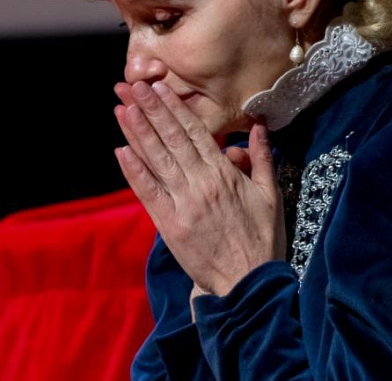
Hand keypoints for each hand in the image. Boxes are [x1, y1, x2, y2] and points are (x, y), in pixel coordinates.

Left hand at [113, 81, 285, 295]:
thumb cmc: (262, 239)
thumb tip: (258, 127)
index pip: (196, 133)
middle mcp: (202, 183)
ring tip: (122, 108)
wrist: (249, 282)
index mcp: (225, 174)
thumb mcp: (270, 194)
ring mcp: (184, 204)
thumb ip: (262, 158)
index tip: (159, 88)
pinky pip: (148, 193)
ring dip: (137, 133)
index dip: (175, 109)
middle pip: (172, 139)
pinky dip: (134, 172)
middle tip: (133, 86)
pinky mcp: (170, 225)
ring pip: (157, 160)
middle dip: (151, 110)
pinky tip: (120, 151)